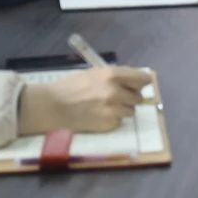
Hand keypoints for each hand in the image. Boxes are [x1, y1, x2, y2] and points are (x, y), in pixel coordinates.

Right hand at [18, 67, 153, 134]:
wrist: (53, 107)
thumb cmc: (72, 86)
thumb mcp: (95, 73)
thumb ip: (116, 76)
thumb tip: (134, 80)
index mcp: (113, 75)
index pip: (143, 79)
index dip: (142, 82)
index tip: (140, 84)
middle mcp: (116, 92)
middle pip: (138, 97)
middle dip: (130, 97)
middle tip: (118, 97)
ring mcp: (113, 110)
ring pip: (130, 111)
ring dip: (122, 109)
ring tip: (107, 107)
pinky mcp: (108, 124)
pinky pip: (119, 121)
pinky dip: (113, 119)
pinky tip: (99, 115)